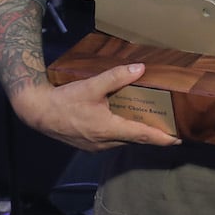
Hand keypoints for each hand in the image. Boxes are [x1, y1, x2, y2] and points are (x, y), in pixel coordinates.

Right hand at [10, 63, 180, 151]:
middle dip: (153, 135)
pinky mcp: (88, 145)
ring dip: (137, 134)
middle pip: (135, 140)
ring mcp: (95, 146)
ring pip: (123, 141)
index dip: (162, 138)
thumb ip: (116, 77)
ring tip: (152, 124)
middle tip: (169, 128)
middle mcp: (104, 142)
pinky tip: (125, 122)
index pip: (142, 136)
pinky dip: (123, 133)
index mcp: (109, 130)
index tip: (178, 140)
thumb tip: (141, 68)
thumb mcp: (92, 86)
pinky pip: (112, 141)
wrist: (37, 112)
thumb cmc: (65, 100)